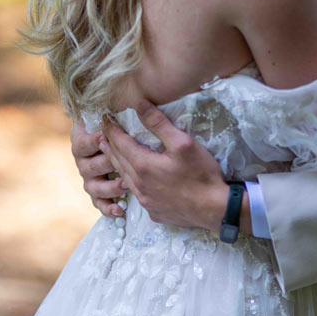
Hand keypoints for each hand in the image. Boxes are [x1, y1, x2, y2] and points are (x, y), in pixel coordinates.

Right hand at [70, 120, 125, 217]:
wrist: (113, 142)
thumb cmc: (115, 126)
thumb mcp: (110, 118)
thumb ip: (112, 115)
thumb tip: (130, 104)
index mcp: (81, 141)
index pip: (82, 143)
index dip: (93, 141)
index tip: (105, 137)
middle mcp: (82, 161)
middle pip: (89, 166)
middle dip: (106, 164)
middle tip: (120, 161)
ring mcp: (88, 179)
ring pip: (94, 187)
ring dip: (109, 186)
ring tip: (125, 184)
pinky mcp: (96, 194)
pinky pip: (99, 204)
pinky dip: (108, 208)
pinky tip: (120, 210)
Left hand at [100, 103, 250, 234]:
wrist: (214, 209)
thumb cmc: (201, 174)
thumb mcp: (183, 143)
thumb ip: (159, 124)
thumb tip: (140, 104)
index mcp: (144, 165)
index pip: (120, 143)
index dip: (111, 129)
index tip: (104, 118)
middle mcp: (139, 184)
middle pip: (118, 161)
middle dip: (109, 145)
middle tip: (102, 134)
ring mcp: (145, 200)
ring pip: (124, 178)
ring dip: (116, 163)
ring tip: (110, 153)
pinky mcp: (154, 211)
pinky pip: (136, 193)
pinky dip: (129, 181)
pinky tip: (133, 180)